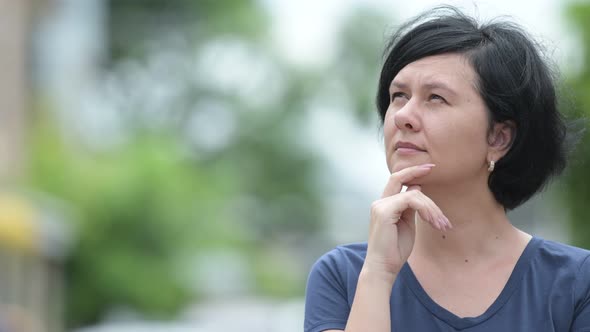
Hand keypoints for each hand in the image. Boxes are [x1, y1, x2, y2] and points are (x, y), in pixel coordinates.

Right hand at [364, 164, 450, 279]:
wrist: (384, 268)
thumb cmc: (395, 250)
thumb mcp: (407, 224)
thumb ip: (411, 208)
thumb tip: (417, 189)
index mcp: (384, 205)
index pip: (396, 181)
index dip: (411, 173)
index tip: (428, 168)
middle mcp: (380, 202)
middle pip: (398, 178)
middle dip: (416, 170)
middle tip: (433, 168)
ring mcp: (380, 206)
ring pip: (412, 193)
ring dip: (432, 206)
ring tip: (442, 223)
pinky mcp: (384, 212)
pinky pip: (410, 200)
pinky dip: (426, 208)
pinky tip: (432, 221)